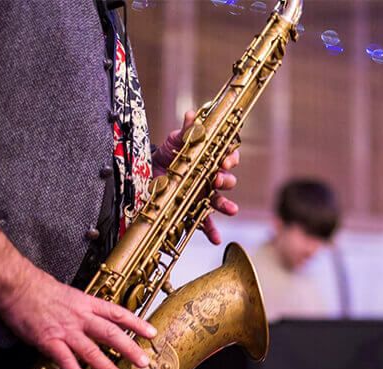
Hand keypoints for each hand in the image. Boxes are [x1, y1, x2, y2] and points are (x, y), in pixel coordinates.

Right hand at [0, 261, 155, 368]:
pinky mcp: (49, 341)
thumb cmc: (41, 290)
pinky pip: (65, 360)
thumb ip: (85, 309)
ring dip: (108, 368)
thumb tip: (97, 319)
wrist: (17, 286)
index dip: (137, 323)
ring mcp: (66, 330)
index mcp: (87, 304)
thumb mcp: (71, 295)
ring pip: (91, 351)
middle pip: (111, 333)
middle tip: (144, 362)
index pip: (118, 313)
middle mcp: (81, 317)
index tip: (152, 333)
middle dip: (130, 348)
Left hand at [152, 110, 239, 244]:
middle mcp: (211, 178)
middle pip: (227, 180)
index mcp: (211, 160)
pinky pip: (206, 222)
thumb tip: (191, 114)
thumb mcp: (175, 141)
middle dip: (226, 180)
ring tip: (232, 210)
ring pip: (220, 201)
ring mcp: (205, 195)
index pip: (228, 158)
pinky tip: (216, 239)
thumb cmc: (169, 155)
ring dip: (227, 206)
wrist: (151, 172)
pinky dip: (212, 231)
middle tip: (218, 180)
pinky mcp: (195, 210)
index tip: (226, 160)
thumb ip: (187, 131)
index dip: (231, 159)